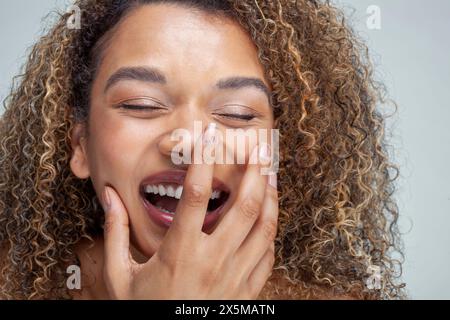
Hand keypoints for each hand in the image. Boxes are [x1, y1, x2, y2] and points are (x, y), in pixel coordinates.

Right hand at [101, 129, 278, 298]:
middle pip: (242, 206)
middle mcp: (213, 260)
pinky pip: (267, 254)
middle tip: (259, 146)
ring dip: (269, 196)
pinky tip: (270, 214)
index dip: (203, 161)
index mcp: (180, 252)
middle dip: (254, 171)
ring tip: (271, 171)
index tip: (206, 137)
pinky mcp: (246, 291)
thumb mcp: (120, 276)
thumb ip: (115, 233)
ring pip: (262, 227)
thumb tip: (108, 196)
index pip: (197, 195)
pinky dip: (271, 230)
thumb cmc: (144, 311)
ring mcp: (234, 276)